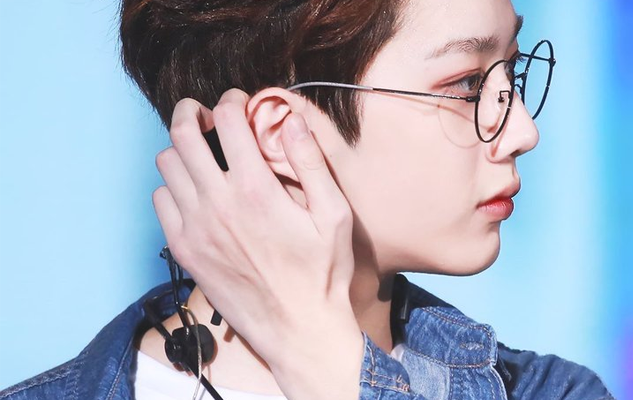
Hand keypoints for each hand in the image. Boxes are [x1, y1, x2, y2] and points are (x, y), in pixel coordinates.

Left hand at [152, 89, 363, 399]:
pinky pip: (160, 201)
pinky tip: (193, 191)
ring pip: (167, 165)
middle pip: (183, 134)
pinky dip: (172, 186)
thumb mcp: (334, 215)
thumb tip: (291, 120)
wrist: (298, 329)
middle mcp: (218, 204)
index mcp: (257, 189)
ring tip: (199, 152)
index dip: (231, 100)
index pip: (227, 120)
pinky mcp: (185, 250)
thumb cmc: (321, 273)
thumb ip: (311, 162)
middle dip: (191, 111)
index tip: (237, 102)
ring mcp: (195, 228)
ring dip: (181, 148)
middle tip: (203, 112)